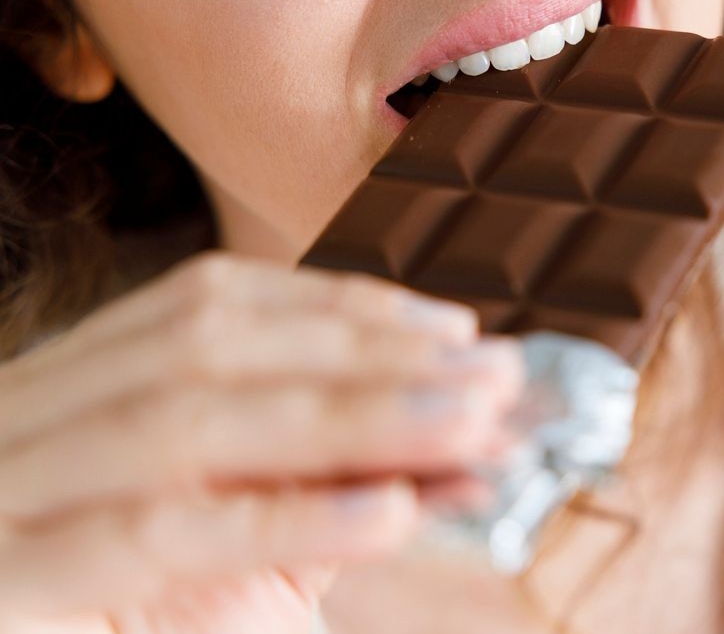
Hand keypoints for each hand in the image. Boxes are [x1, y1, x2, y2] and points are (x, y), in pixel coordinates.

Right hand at [0, 252, 522, 632]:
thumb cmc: (144, 624)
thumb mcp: (246, 537)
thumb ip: (328, 480)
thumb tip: (464, 433)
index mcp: (76, 385)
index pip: (214, 306)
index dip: (344, 308)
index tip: (455, 330)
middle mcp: (25, 416)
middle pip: (209, 348)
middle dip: (367, 356)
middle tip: (491, 375)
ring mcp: (1, 493)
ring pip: (186, 420)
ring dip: (348, 416)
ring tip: (467, 426)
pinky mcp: (2, 584)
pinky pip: (152, 536)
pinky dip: (284, 517)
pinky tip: (388, 513)